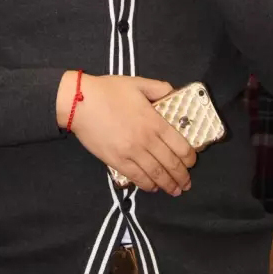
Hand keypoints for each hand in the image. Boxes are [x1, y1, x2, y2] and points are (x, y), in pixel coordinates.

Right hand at [56, 71, 196, 194]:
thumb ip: (159, 88)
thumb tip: (173, 93)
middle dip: (182, 176)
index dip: (190, 157)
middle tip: (187, 183)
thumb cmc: (109, 91)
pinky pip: (136, 177)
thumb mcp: (138, 83)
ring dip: (168, 185)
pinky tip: (153, 187)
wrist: (80, 103)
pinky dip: (148, 185)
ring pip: (156, 174)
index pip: (180, 145)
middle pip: (170, 163)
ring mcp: (131, 153)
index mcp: (154, 121)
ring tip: (175, 190)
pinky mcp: (116, 161)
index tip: (193, 162)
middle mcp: (146, 140)